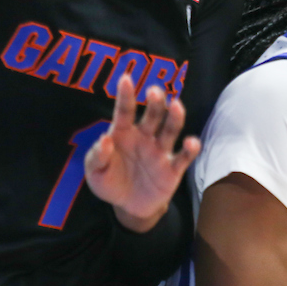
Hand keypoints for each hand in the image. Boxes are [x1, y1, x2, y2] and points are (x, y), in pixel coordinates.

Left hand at [85, 75, 199, 232]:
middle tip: (155, 91)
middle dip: (155, 102)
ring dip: (174, 118)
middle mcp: (144, 137)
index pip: (125, 111)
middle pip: (153, 116)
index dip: (125, 95)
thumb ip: (97, 156)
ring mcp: (160, 151)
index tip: (126, 78)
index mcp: (123, 134)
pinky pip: (183, 157)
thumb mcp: (95, 172)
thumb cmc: (109, 182)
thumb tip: (105, 139)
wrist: (128, 206)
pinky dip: (190, 149)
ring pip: (170, 130)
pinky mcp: (173, 169)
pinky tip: (191, 142)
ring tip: (176, 105)